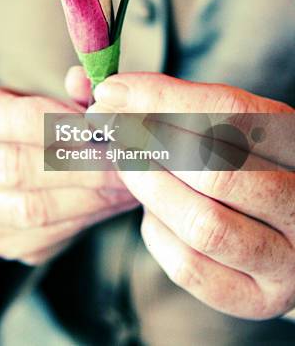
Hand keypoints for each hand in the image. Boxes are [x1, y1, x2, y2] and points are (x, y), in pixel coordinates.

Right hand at [0, 81, 136, 265]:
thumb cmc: (21, 117)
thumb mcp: (42, 93)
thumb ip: (70, 92)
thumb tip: (89, 84)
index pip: (12, 118)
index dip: (60, 123)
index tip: (103, 125)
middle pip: (20, 168)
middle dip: (83, 165)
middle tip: (128, 159)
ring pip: (32, 210)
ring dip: (90, 197)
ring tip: (130, 183)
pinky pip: (44, 237)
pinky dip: (85, 220)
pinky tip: (112, 203)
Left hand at [66, 69, 294, 318]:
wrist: (284, 233)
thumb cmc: (244, 167)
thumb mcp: (231, 129)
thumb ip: (179, 106)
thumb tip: (112, 92)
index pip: (229, 112)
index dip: (162, 99)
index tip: (113, 91)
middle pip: (217, 169)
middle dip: (151, 144)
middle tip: (113, 129)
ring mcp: (284, 259)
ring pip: (203, 224)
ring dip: (149, 188)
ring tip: (127, 164)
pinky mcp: (256, 299)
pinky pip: (191, 266)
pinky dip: (158, 232)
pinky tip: (151, 211)